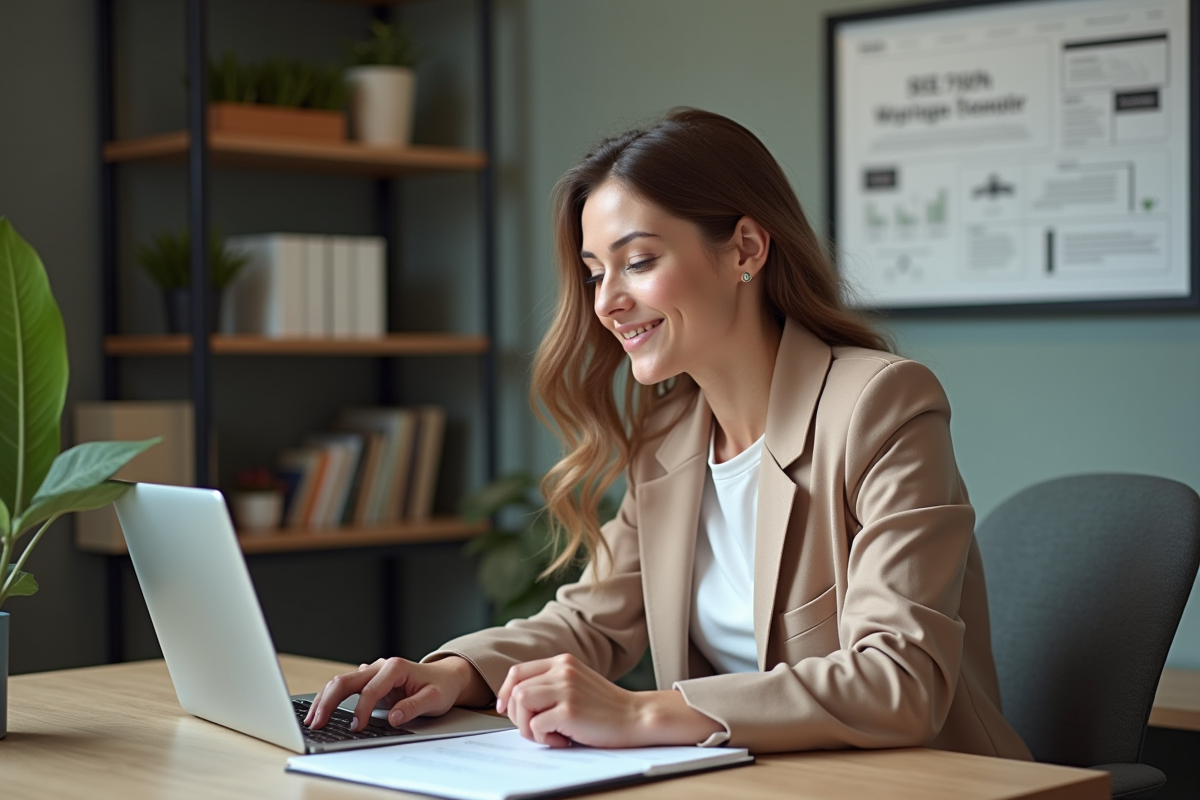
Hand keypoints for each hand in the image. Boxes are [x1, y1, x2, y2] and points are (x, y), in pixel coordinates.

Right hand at [304, 655, 490, 731]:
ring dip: (324, 700)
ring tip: (312, 719)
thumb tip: (393, 717)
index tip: (355, 727)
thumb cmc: (440, 687)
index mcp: (395, 667)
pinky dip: (330, 699)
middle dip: (328, 702)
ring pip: (340, 682)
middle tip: (317, 722)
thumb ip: (413, 707)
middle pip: (346, 681)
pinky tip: (321, 712)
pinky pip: (344, 687)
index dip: (361, 710)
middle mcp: (379, 666)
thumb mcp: (434, 699)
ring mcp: (372, 672)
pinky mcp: (368, 681)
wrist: (445, 678)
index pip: (371, 689)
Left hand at [496, 654, 723, 747]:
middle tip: (536, 729)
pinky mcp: (569, 710)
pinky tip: (564, 740)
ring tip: (550, 734)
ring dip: (528, 726)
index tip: (506, 709)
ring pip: (520, 703)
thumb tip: (515, 701)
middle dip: (517, 715)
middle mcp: (562, 670)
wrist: (636, 718)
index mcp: (563, 661)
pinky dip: (544, 739)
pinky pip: (535, 726)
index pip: (517, 671)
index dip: (505, 692)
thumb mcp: (577, 684)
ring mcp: (566, 689)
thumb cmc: (606, 708)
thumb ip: (552, 683)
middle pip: (515, 689)